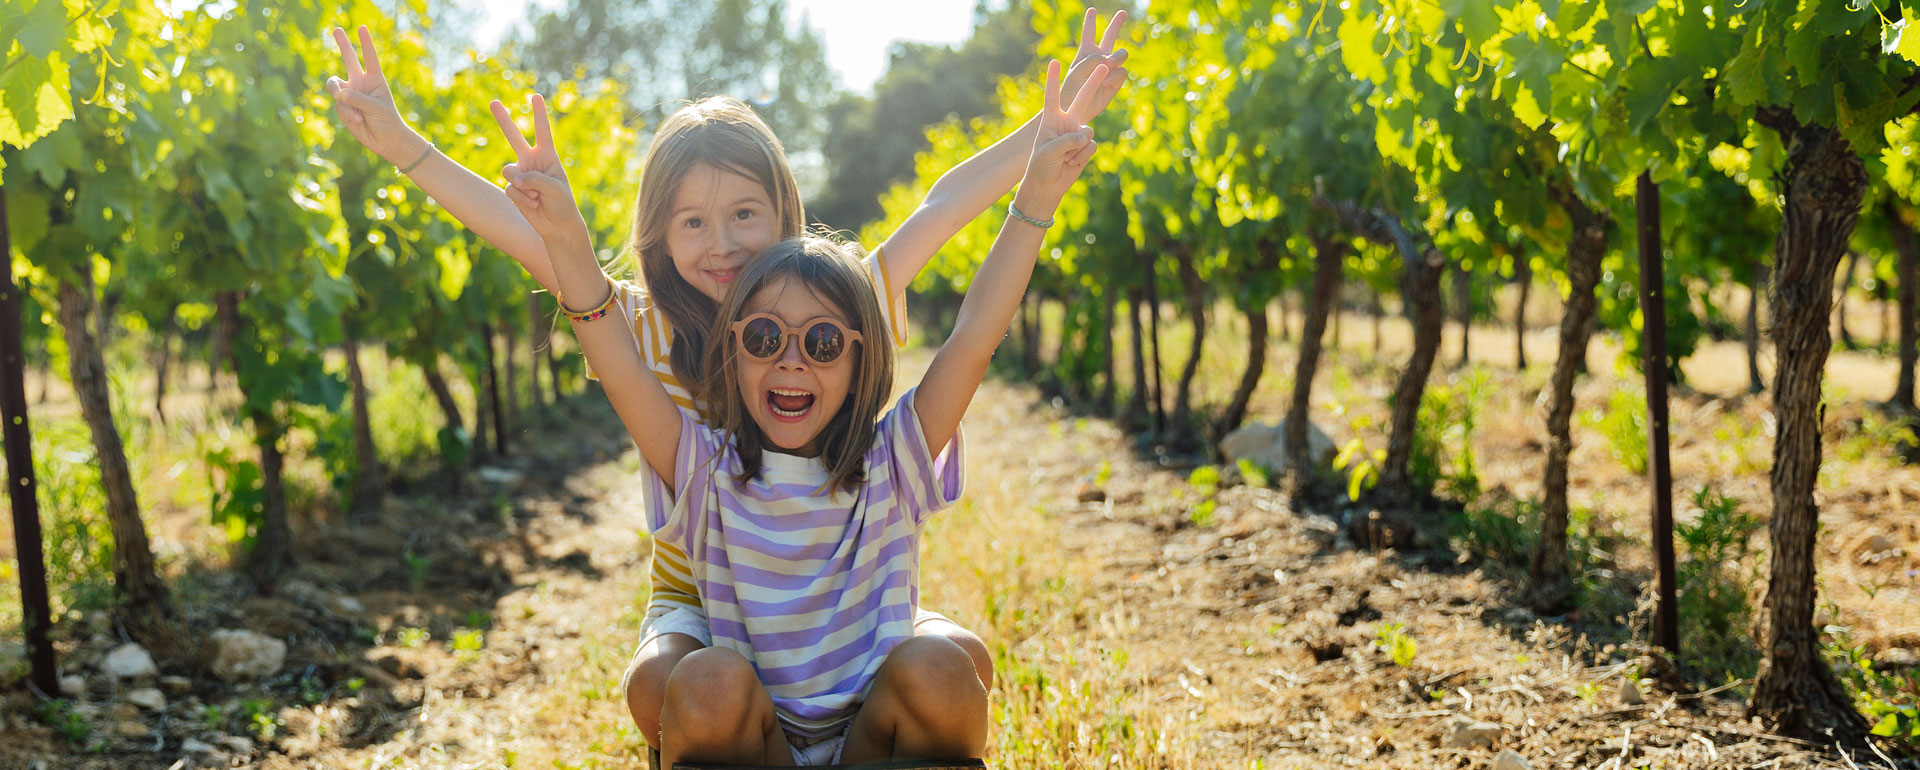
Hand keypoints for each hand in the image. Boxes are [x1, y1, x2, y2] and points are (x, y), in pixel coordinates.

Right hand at [325, 26, 420, 162]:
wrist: (385, 140)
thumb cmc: (387, 121)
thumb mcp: (377, 107)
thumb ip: (358, 98)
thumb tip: (340, 93)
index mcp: (375, 79)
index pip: (369, 58)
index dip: (365, 43)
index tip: (362, 28)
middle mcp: (361, 83)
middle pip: (349, 59)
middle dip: (343, 44)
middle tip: (336, 28)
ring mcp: (350, 94)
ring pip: (334, 85)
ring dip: (337, 91)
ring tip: (342, 98)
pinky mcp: (343, 107)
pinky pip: (339, 105)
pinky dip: (347, 113)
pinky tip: (358, 120)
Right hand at [490, 93, 587, 240]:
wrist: (556, 225)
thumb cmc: (562, 204)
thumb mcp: (555, 189)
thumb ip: (535, 179)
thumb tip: (515, 178)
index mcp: (547, 156)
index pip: (542, 131)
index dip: (539, 114)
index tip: (536, 96)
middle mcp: (531, 161)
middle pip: (514, 137)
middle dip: (503, 119)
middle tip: (493, 102)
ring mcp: (520, 174)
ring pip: (509, 171)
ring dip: (524, 186)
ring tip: (538, 196)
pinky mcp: (513, 188)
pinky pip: (510, 189)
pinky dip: (522, 198)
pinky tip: (533, 204)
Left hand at [1017, 60, 1102, 216]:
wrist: (1048, 184)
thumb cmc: (1041, 165)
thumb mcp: (1048, 151)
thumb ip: (1067, 140)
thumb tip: (1086, 136)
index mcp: (1051, 118)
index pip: (1052, 95)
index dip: (1054, 79)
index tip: (1055, 61)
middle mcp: (1066, 121)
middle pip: (1082, 99)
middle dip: (1092, 82)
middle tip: (1103, 64)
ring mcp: (1077, 133)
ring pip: (1088, 132)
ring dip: (1077, 148)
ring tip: (1065, 159)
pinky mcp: (1086, 145)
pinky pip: (1091, 146)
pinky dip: (1082, 156)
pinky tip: (1072, 163)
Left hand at [1059, 8, 1128, 124]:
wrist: (1076, 110)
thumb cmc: (1072, 89)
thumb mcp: (1078, 70)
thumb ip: (1094, 60)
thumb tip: (1113, 61)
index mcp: (1086, 52)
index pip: (1089, 33)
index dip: (1091, 21)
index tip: (1092, 10)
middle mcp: (1100, 57)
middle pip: (1110, 36)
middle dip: (1116, 24)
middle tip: (1123, 11)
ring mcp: (1110, 69)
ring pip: (1122, 54)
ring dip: (1118, 56)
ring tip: (1109, 64)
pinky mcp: (1116, 81)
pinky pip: (1122, 72)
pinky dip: (1114, 76)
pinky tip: (1106, 82)